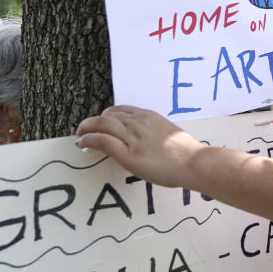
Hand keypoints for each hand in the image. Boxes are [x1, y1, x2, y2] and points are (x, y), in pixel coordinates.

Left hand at [76, 105, 204, 187]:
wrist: (192, 162)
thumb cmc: (186, 151)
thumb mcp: (169, 133)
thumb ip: (155, 132)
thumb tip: (148, 140)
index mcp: (150, 116)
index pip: (123, 110)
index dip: (109, 114)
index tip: (103, 121)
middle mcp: (139, 122)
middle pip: (109, 115)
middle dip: (94, 121)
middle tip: (86, 129)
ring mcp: (132, 137)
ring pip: (102, 125)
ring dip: (87, 128)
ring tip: (80, 135)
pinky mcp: (127, 154)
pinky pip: (102, 141)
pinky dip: (89, 140)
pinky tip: (82, 144)